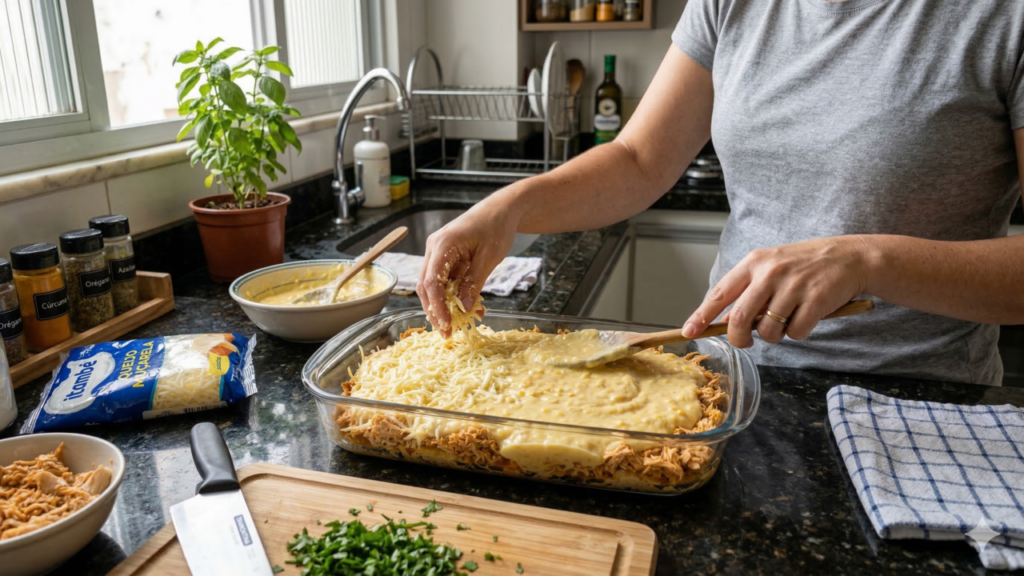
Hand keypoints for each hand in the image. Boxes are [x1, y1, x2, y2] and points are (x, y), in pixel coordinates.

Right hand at [417, 199, 518, 336]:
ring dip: (445, 305)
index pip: (431, 281)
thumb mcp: (488, 257)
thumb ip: (474, 283)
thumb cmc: (496, 227)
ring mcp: (439, 253)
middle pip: (426, 285)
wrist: (502, 209)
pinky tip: (470, 308)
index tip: (445, 325)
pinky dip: (456, 295)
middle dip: (435, 310)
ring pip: (435, 285)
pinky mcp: (447, 258)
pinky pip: (447, 280)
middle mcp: (435, 249)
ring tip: (458, 324)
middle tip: (446, 332)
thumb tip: (464, 308)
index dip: (436, 306)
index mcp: (442, 245)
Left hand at [682, 235, 874, 347]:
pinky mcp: (816, 300)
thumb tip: (725, 321)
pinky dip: (798, 332)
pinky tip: (807, 316)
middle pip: (740, 318)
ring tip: (787, 319)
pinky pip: (795, 333)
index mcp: (754, 262)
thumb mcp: (771, 268)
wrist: (850, 257)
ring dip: (775, 335)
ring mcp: (794, 285)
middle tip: (745, 342)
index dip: (702, 315)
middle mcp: (771, 272)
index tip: (689, 331)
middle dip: (739, 338)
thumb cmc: (804, 266)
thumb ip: (748, 291)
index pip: (720, 292)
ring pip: (768, 331)